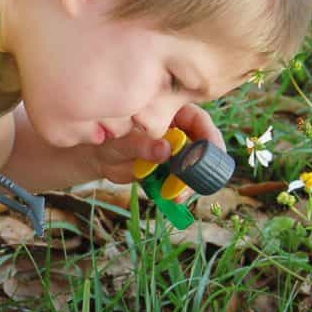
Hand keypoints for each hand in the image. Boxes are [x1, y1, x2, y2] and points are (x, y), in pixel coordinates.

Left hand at [88, 104, 224, 199]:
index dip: (209, 136)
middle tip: (197, 179)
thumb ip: (142, 144)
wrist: (100, 157)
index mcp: (173, 113)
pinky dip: (180, 191)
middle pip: (203, 146)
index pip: (199, 121)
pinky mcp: (172, 171)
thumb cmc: (110, 138)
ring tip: (179, 195)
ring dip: (191, 182)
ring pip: (195, 168)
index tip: (211, 152)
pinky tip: (173, 199)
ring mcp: (178, 153)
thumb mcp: (123, 140)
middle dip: (203, 165)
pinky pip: (182, 182)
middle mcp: (180, 132)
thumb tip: (165, 150)